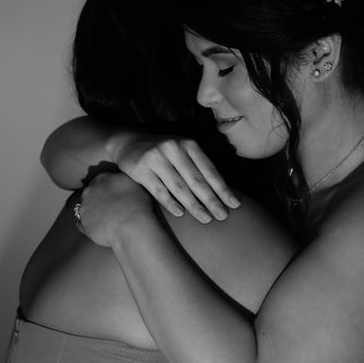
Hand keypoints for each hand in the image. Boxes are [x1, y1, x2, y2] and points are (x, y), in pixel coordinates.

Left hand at [76, 172, 154, 247]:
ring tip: (106, 220)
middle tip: (111, 208)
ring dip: (93, 212)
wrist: (131, 226)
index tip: (115, 195)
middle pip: (90, 194)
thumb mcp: (136, 183)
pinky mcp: (84, 226)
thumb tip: (123, 182)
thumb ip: (124, 180)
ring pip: (85, 209)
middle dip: (98, 199)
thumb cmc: (138, 204)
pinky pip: (81, 225)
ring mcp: (84, 209)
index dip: (108, 189)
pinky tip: (99, 229)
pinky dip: (88, 226)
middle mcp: (89, 191)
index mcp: (102, 178)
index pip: (101, 181)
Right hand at [110, 132, 239, 222]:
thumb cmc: (163, 152)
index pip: (209, 170)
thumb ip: (198, 166)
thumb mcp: (182, 151)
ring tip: (206, 219)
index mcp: (189, 144)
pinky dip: (171, 203)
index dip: (223, 189)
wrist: (128, 143)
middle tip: (223, 216)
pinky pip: (159, 190)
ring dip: (194, 206)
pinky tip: (181, 214)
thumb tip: (223, 192)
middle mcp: (174, 148)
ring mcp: (156, 158)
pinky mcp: (141, 169)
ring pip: (179, 187)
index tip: (235, 204)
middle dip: (212, 200)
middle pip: (197, 180)